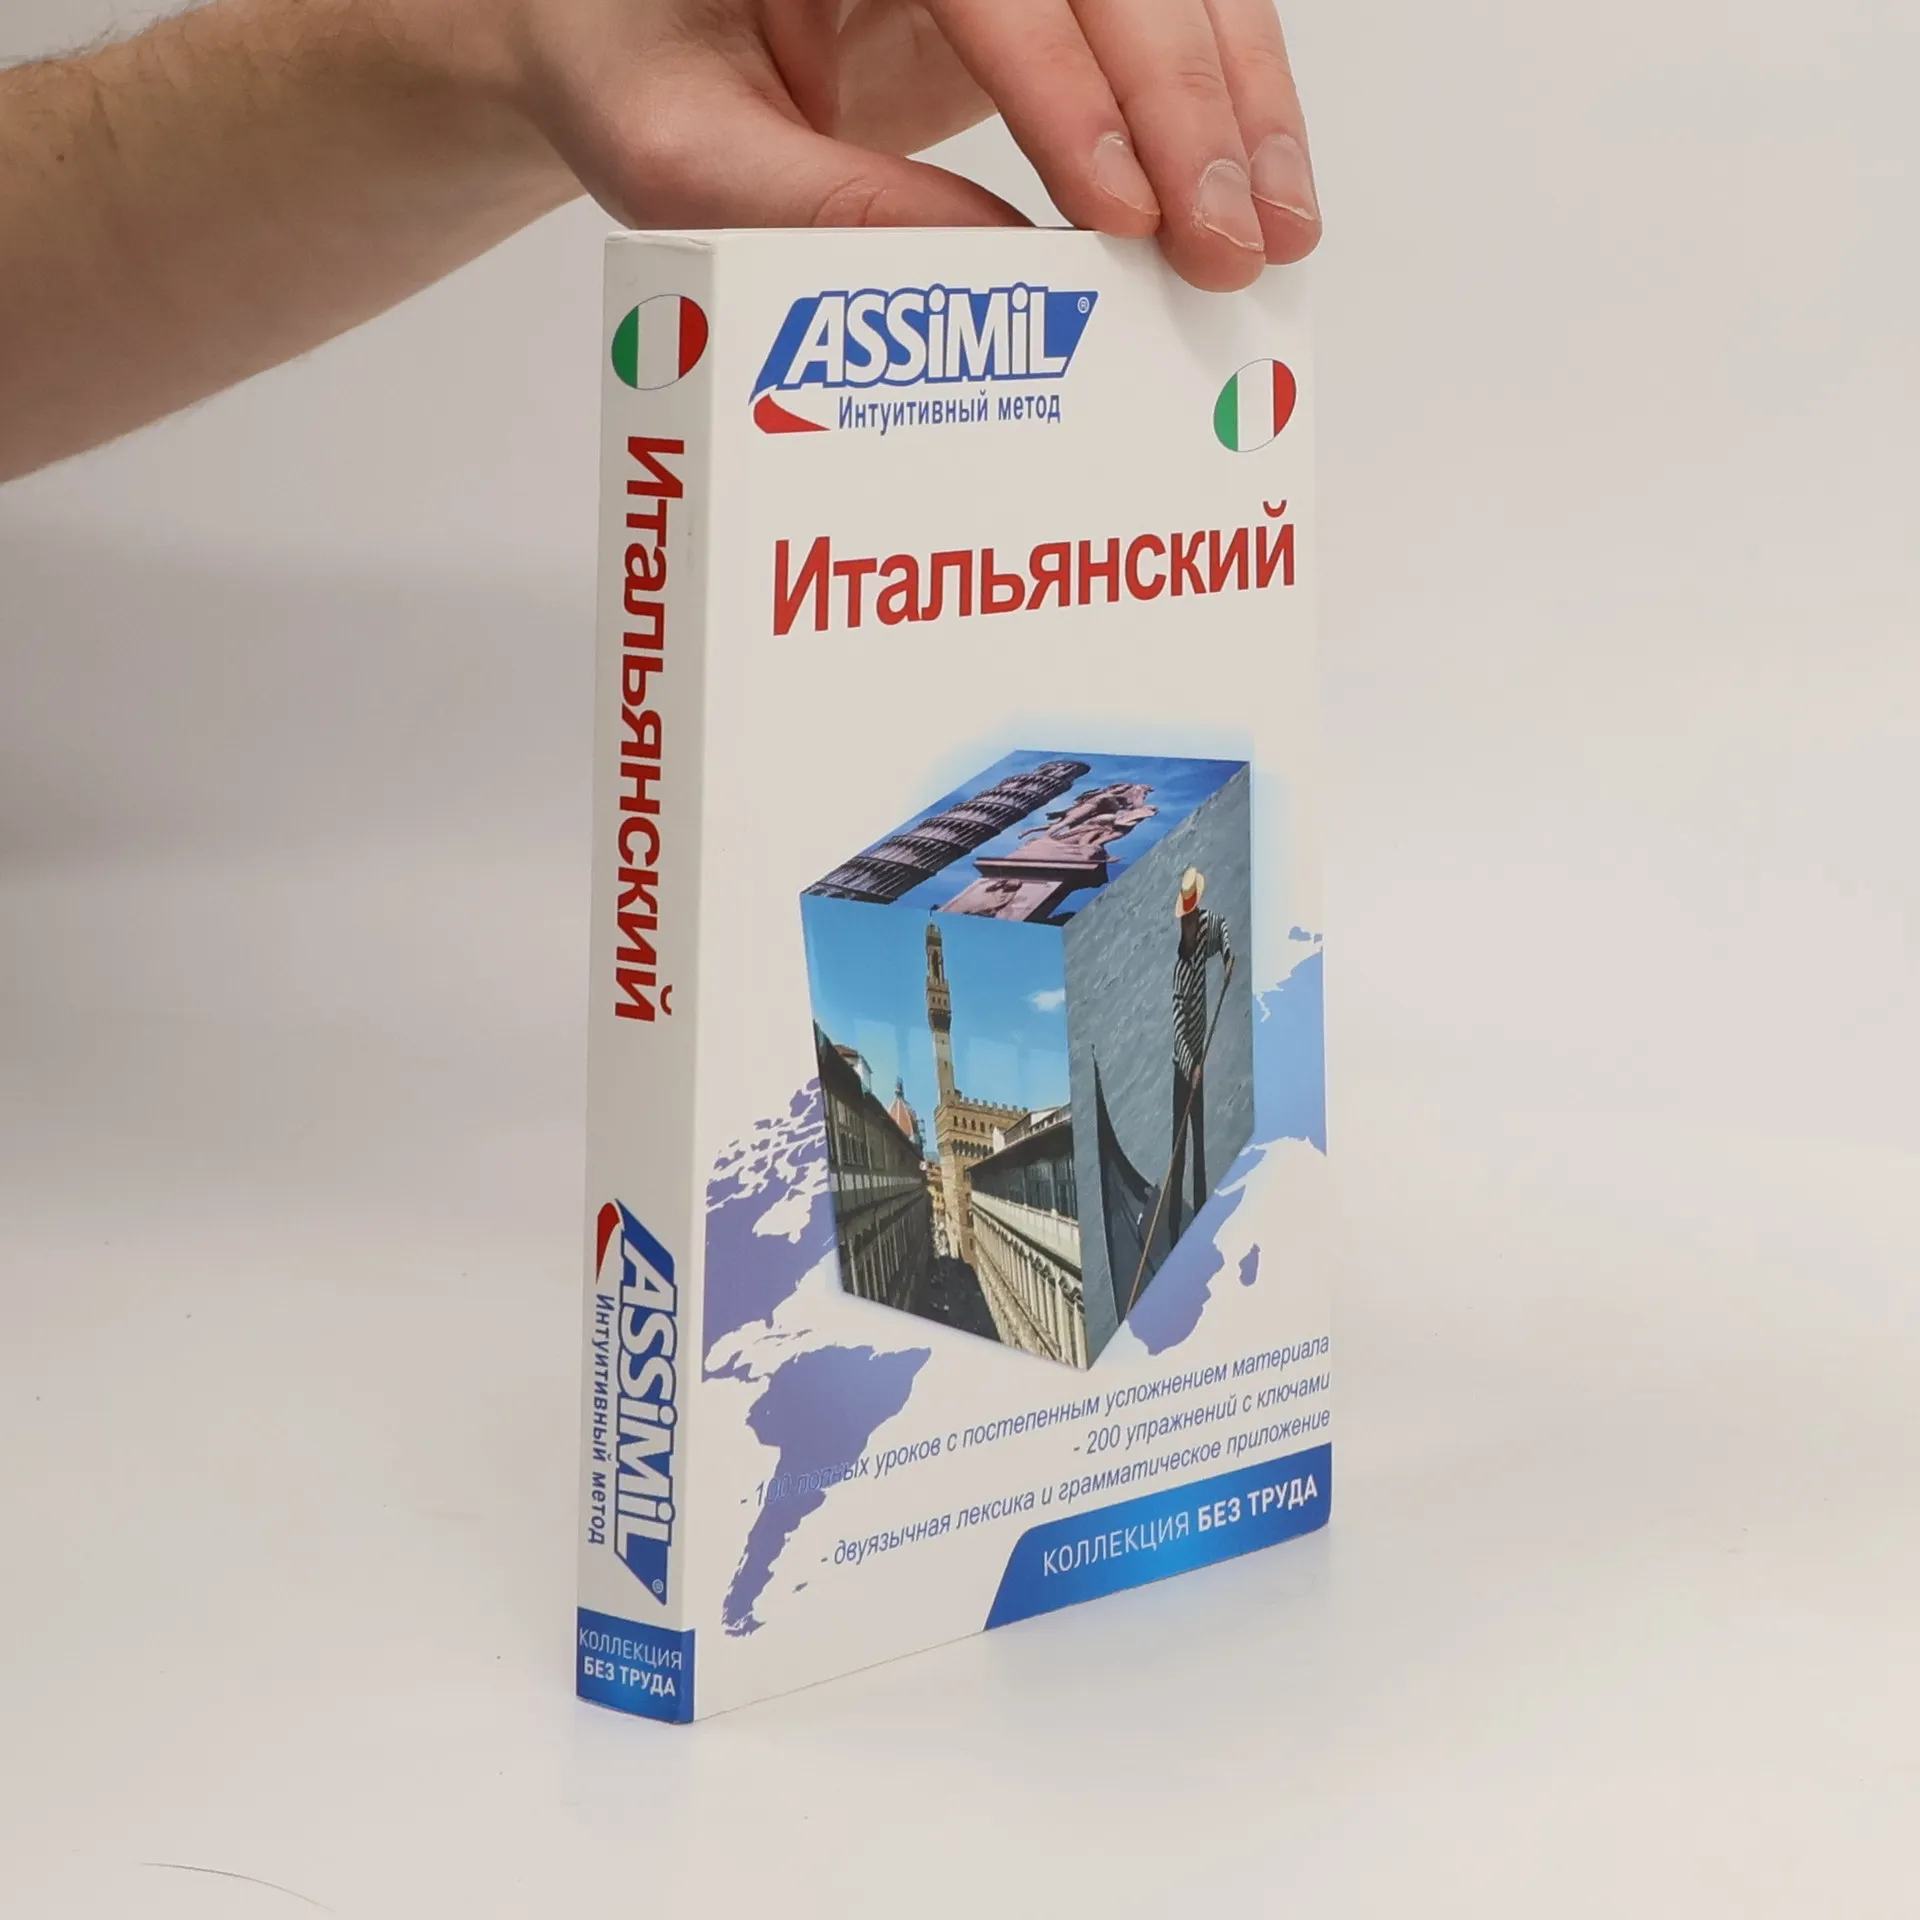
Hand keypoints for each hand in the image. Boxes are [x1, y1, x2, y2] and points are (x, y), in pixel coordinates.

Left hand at [470, 0, 1320, 290]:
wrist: (639, 18)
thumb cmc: (636, 64)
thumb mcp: (671, 146)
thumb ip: (800, 203)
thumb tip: (975, 271)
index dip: (1066, 88)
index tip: (1119, 211)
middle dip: (1184, 104)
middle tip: (1224, 243)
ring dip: (1239, 100)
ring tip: (1275, 231)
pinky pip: (1170, 7)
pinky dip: (1227, 94)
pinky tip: (1259, 179)